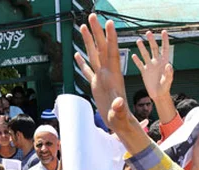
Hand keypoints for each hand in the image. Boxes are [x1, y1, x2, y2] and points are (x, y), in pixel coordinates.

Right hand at [74, 14, 131, 130]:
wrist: (121, 124)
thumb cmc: (121, 120)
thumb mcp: (120, 114)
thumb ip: (119, 108)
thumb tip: (118, 102)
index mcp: (113, 77)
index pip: (113, 53)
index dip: (111, 38)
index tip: (109, 23)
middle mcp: (107, 74)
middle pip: (101, 49)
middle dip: (97, 32)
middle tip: (92, 16)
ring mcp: (101, 79)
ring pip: (94, 56)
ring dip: (89, 42)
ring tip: (83, 26)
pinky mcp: (96, 86)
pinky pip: (88, 71)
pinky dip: (82, 62)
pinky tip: (77, 54)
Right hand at [132, 30, 172, 100]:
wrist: (158, 95)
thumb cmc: (165, 87)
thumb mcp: (168, 80)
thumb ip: (169, 73)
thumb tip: (168, 65)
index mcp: (164, 62)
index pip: (165, 48)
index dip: (164, 40)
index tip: (163, 31)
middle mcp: (156, 62)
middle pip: (154, 48)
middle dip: (151, 40)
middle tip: (148, 33)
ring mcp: (150, 66)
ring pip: (145, 54)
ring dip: (142, 47)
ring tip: (138, 40)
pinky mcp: (144, 72)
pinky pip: (139, 64)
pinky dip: (136, 60)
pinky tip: (133, 55)